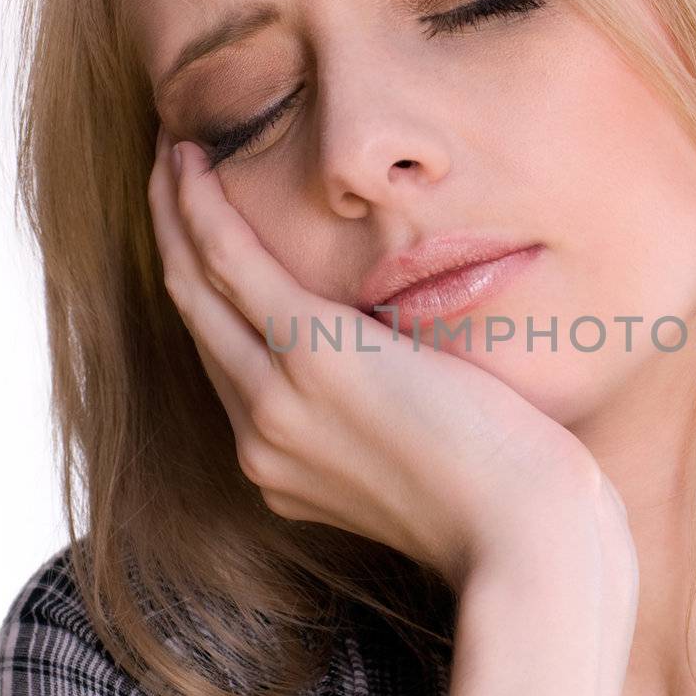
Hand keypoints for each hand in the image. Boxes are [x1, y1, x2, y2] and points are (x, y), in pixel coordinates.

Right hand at [147, 127, 615, 590]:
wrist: (526, 539)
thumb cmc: (506, 504)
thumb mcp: (424, 468)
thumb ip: (385, 427)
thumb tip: (401, 378)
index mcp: (285, 468)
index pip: (229, 366)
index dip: (209, 300)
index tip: (203, 243)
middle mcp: (260, 440)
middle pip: (197, 323)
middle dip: (174, 244)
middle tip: (168, 178)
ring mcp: (276, 402)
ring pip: (198, 286)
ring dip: (175, 213)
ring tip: (171, 156)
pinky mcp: (312, 356)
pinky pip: (233, 264)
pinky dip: (202, 209)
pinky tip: (191, 161)